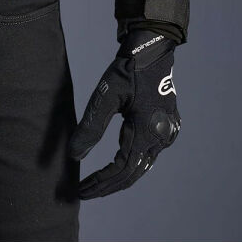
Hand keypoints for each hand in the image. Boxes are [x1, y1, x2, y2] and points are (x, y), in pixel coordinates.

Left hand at [68, 30, 180, 198]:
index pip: (121, 169)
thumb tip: (73, 156)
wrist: (151, 49)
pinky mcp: (168, 128)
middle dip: (107, 185)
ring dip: (119, 177)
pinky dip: (130, 164)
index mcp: (148, 131)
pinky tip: (116, 167)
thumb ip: (90, 127)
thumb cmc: (127, 70)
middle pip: (133, 173)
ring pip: (142, 166)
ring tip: (96, 184)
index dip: (100, 182)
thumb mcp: (105, 96)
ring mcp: (168, 134)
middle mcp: (162, 138)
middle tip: (84, 192)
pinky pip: (148, 155)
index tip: (80, 190)